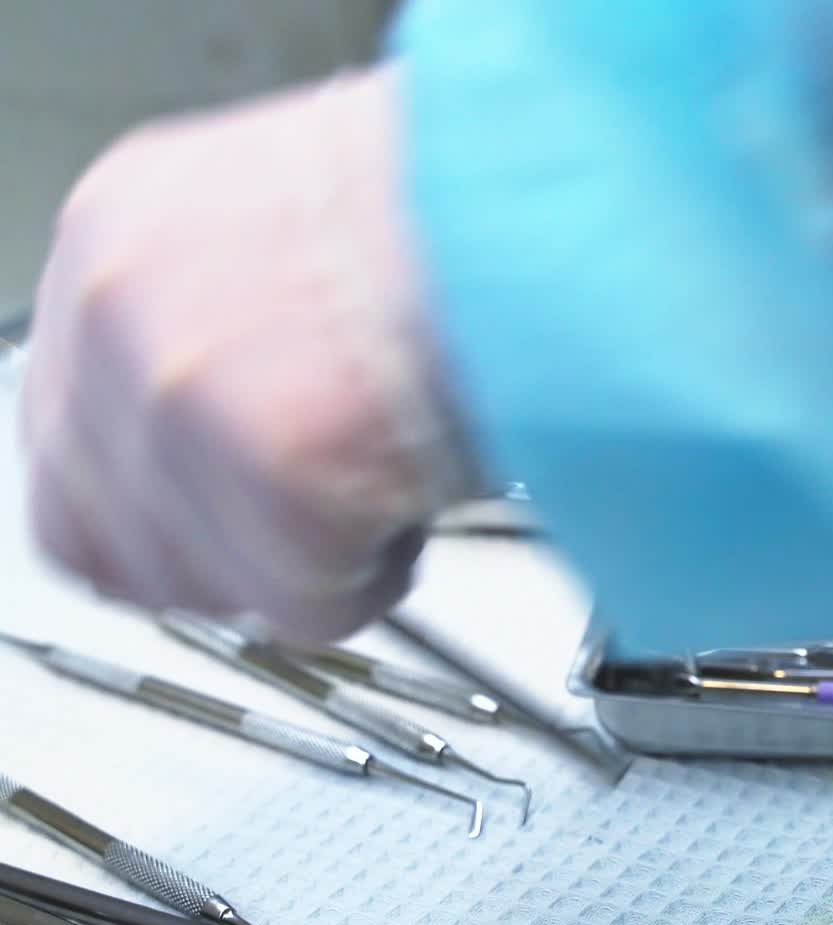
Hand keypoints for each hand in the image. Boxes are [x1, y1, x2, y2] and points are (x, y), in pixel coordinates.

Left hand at [21, 62, 478, 639]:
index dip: (161, 518)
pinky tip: (417, 509)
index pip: (69, 449)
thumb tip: (232, 428)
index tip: (225, 533)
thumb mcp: (295, 235)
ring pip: (210, 583)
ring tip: (384, 504)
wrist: (555, 205)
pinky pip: (307, 603)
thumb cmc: (467, 217)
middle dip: (231, 561)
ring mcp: (182, 389)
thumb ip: (226, 331)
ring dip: (304, 570)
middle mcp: (122, 306)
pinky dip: (372, 582)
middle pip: (118, 541)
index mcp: (124, 235)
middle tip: (315, 539)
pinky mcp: (273, 464)